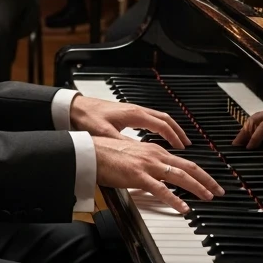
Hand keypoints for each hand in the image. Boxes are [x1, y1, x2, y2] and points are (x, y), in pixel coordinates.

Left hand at [70, 95, 190, 147]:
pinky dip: (159, 127)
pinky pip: (150, 118)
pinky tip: (158, 135)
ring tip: (177, 140)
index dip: (174, 137)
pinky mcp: (127, 113)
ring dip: (170, 128)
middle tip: (187, 144)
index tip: (182, 147)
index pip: (162, 125)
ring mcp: (132, 110)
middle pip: (165, 119)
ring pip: (158, 117)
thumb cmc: (88, 118)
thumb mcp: (105, 134)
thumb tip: (138, 154)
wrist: (75, 107)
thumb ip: (123, 144)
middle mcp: (136, 110)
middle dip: (178, 131)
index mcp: (134, 115)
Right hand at [94, 135, 223, 213]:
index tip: (209, 181)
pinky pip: (161, 189)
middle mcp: (155, 155)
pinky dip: (174, 199)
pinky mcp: (138, 176)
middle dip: (206, 180)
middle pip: (188, 167)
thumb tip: (157, 175)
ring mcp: (148, 165)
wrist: (90, 152)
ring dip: (197, 188)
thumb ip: (148, 164)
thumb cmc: (107, 153)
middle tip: (218, 190)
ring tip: (208, 197)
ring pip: (180, 176)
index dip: (199, 172)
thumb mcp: (133, 156)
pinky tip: (183, 207)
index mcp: (154, 150)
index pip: (183, 161)